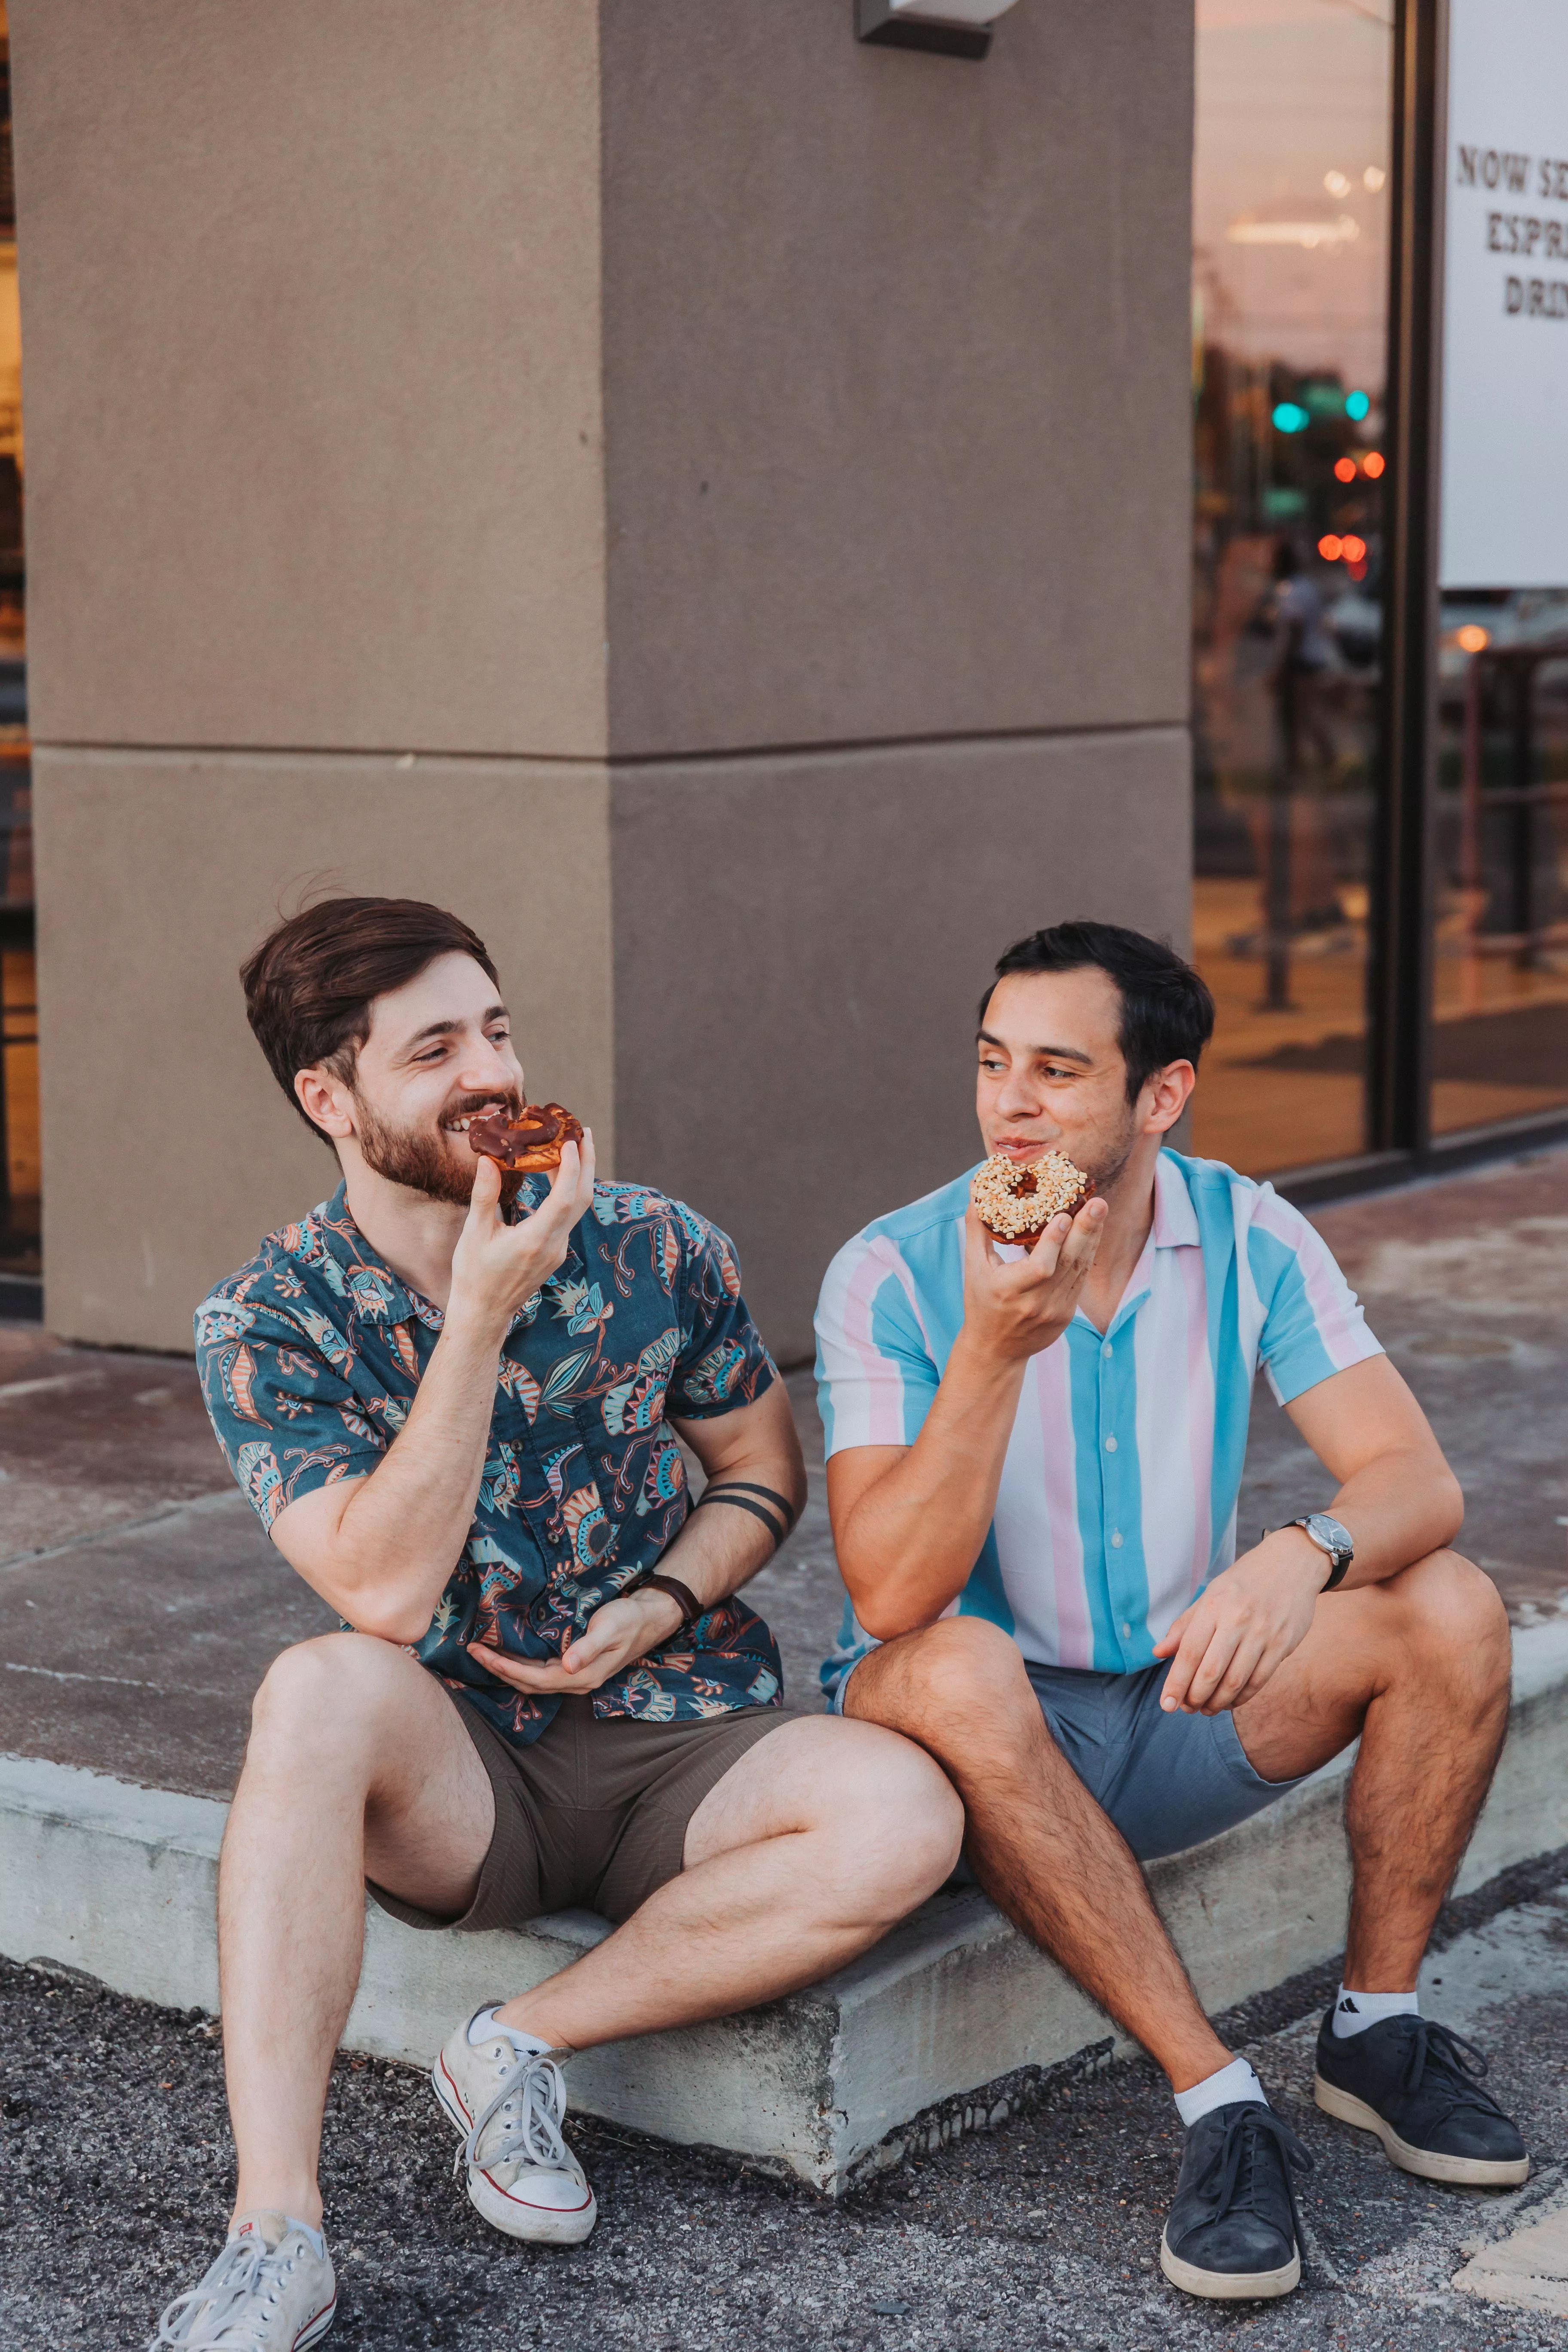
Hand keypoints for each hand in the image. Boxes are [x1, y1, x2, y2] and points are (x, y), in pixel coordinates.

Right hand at [447, 1133, 596, 1338]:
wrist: (484, 1313)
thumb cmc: (474, 1275)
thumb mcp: (474, 1234)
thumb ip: (484, 1196)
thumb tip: (489, 1159)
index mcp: (534, 1241)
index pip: (564, 1198)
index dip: (571, 1168)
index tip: (570, 1140)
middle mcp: (554, 1246)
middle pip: (582, 1199)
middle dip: (587, 1163)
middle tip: (583, 1132)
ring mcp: (558, 1250)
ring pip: (577, 1208)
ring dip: (579, 1176)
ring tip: (573, 1146)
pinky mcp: (555, 1253)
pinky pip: (569, 1216)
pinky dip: (568, 1192)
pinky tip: (558, 1176)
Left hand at [466, 1586, 682, 1695]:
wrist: (649, 1617)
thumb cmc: (629, 1618)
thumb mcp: (610, 1628)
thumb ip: (589, 1647)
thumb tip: (567, 1665)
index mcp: (582, 1676)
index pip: (533, 1678)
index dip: (505, 1668)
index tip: (481, 1653)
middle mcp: (575, 1681)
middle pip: (527, 1683)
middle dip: (497, 1669)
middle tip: (471, 1651)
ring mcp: (574, 1675)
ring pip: (531, 1679)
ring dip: (506, 1668)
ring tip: (482, 1651)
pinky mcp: (573, 1665)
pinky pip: (539, 1670)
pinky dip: (520, 1664)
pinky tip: (508, 1651)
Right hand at [957, 1196, 1106, 1368]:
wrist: (995, 1350)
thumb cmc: (981, 1303)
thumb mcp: (973, 1268)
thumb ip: (978, 1229)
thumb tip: (977, 1189)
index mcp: (1009, 1290)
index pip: (1039, 1267)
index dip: (1053, 1242)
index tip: (1064, 1216)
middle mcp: (1036, 1303)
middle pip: (1067, 1265)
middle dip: (1085, 1231)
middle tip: (1098, 1203)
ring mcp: (1055, 1311)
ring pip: (1079, 1270)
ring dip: (1091, 1238)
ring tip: (1099, 1209)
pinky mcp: (1066, 1315)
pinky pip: (1080, 1280)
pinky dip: (1086, 1254)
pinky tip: (1092, 1232)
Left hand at [1154, 1531, 1327, 1714]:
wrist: (1292, 1563)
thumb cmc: (1244, 1581)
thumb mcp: (1210, 1594)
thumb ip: (1184, 1625)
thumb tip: (1158, 1653)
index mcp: (1214, 1606)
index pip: (1189, 1653)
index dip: (1176, 1683)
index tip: (1166, 1704)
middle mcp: (1237, 1620)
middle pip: (1210, 1672)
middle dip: (1195, 1697)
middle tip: (1187, 1708)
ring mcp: (1263, 1634)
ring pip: (1235, 1682)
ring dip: (1217, 1702)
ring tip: (1206, 1708)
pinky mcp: (1282, 1645)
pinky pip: (1259, 1681)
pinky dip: (1242, 1697)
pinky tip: (1230, 1701)